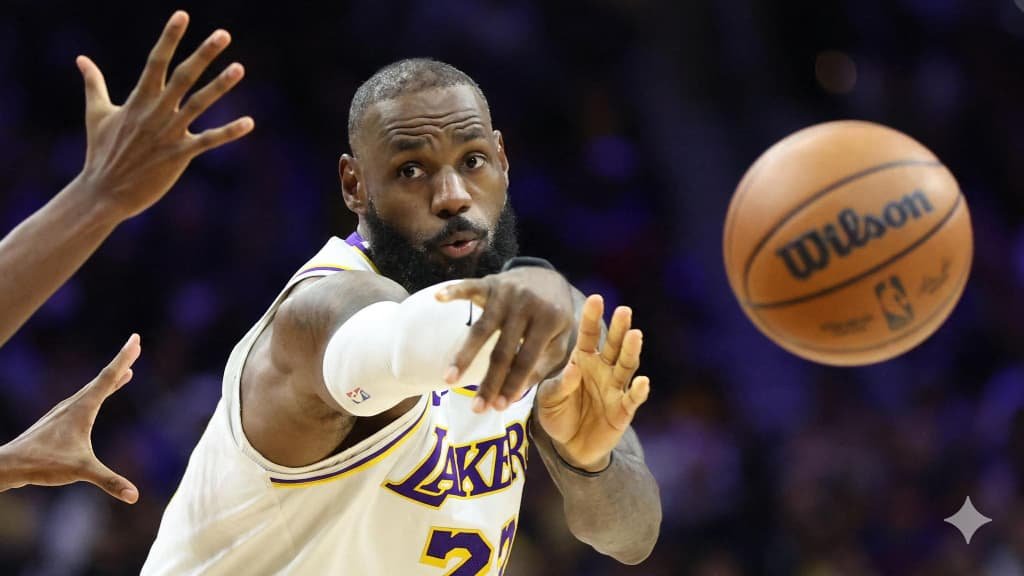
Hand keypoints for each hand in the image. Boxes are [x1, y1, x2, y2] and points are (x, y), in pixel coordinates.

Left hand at [0, 335, 141, 502]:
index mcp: (82, 408)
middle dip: (121, 362)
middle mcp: (73, 404)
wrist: (8, 465)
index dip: (124, 357)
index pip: (108, 377)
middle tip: (135, 346)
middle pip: (102, 378)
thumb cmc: (42, 463)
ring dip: (111, 379)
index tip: (136, 339)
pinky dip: (98, 393)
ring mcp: (64, 412)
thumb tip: (134, 496)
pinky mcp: (59, 422)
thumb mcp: (80, 470)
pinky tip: (97, 400)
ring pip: (93, 389)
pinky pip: (85, 400)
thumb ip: (108, 481)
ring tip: (126, 373)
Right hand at [75, 11, 252, 220]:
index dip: (170, 37)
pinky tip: (250, 122)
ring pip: (199, 103)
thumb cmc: (100, 152)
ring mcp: (168, 133)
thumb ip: (93, 84)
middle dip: (203, 54)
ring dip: (220, 86)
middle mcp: (155, 112)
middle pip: (182, 76)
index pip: (155, 60)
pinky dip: (229, 132)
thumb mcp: (96, 113)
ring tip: (239, 68)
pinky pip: (208, 141)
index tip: (183, 15)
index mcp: (138, 99)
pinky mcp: (179, 155)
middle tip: (224, 34)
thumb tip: (81, 59)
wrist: (103, 192)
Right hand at [437, 267, 573, 412]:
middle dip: (488, 382)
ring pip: (481, 328)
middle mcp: (526, 306)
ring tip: (448, 379)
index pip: (526, 360)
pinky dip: (454, 291)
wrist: (548, 277)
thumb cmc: (552, 317)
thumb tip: (514, 397)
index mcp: (548, 321)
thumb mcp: (559, 341)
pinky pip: (469, 287)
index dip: (512, 384)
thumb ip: (541, 367)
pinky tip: (438, 298)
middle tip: (475, 408)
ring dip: (463, 355)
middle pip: (502, 350)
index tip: (499, 408)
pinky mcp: (490, 282)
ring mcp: (506, 293)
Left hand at [536, 295, 650, 470]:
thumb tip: (573, 369)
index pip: (589, 336)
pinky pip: (633, 399)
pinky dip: (639, 391)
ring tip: (635, 335)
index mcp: (583, 361)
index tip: (596, 298)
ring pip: (627, 366)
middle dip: (620, 328)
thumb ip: (558, 385)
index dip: (592, 318)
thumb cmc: (558, 415)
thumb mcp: (548, 400)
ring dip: (631, 351)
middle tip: (624, 310)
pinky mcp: (623, 410)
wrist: (570, 446)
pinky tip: (643, 382)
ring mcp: (615, 389)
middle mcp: (603, 370)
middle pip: (614, 346)